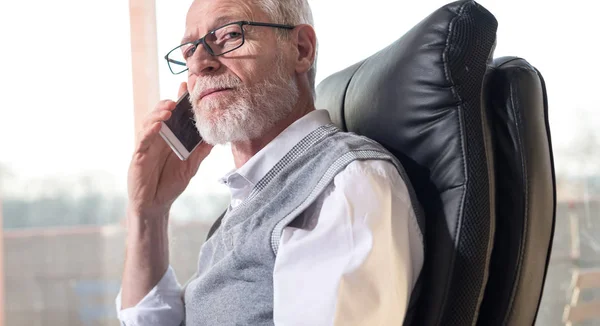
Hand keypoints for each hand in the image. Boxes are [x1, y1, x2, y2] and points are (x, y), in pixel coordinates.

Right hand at [127, 82, 211, 219]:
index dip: (180, 100)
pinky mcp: (139, 156)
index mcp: (171, 138)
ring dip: (159, 113)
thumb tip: (216, 137)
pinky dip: (150, 130)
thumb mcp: (191, 166)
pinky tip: (159, 125)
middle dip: (169, 103)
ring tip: (169, 108)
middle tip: (179, 96)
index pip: (175, 115)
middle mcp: (158, 138)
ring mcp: (147, 145)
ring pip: (149, 123)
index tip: (187, 86)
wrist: (156, 205)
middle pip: (160, 115)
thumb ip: (201, 151)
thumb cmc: (170, 184)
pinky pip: (143, 140)